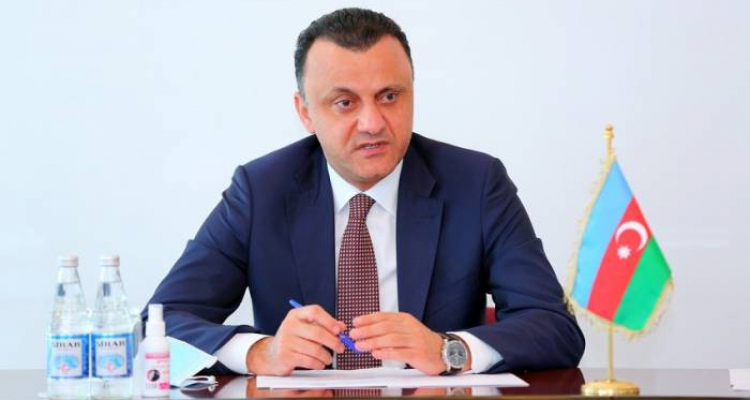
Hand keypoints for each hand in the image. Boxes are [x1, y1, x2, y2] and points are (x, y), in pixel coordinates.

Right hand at [246, 305, 345, 375]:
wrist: (272, 354)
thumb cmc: (294, 339)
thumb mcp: (306, 327)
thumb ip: (324, 325)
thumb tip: (341, 327)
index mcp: (296, 315)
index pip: (315, 312)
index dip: (330, 321)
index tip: (340, 330)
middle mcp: (290, 325)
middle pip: (318, 333)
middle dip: (333, 342)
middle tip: (341, 348)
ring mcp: (286, 341)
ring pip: (315, 349)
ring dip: (327, 356)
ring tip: (329, 358)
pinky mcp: (286, 356)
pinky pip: (309, 361)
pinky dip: (318, 364)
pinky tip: (320, 364)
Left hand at [349, 312, 465, 374]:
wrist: (444, 351)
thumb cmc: (421, 341)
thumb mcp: (406, 329)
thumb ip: (388, 329)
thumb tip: (366, 330)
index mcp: (405, 319)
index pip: (383, 316)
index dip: (368, 319)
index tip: (355, 322)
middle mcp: (409, 327)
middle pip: (385, 327)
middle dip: (367, 330)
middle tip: (354, 334)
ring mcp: (414, 340)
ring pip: (391, 339)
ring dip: (373, 342)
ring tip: (360, 345)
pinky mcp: (417, 353)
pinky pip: (400, 353)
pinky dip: (386, 353)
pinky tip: (376, 354)